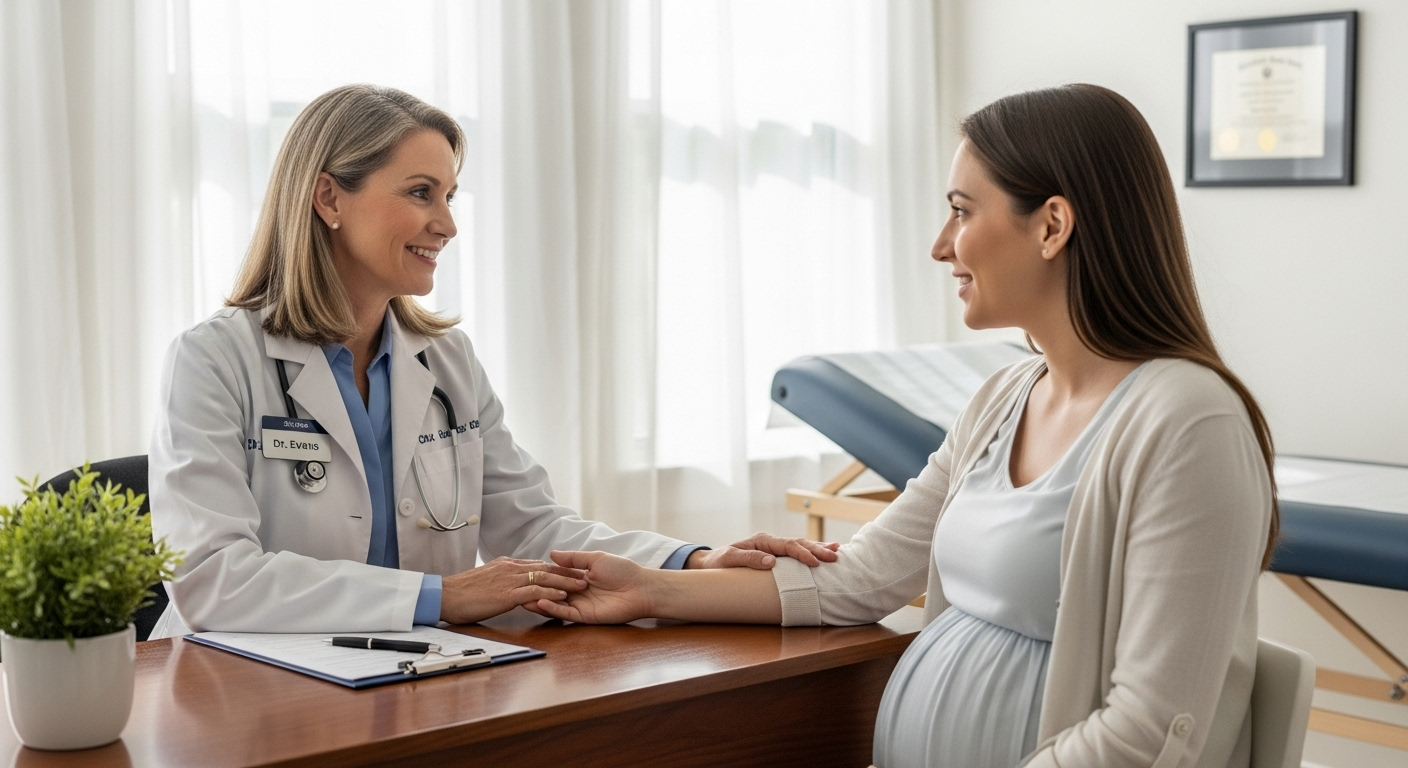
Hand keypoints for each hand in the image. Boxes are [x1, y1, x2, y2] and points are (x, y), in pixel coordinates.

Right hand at [439, 557, 588, 624]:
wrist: (444, 596)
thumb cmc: (461, 592)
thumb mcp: (484, 580)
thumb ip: (500, 579)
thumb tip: (511, 584)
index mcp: (505, 564)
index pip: (536, 563)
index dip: (556, 568)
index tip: (572, 571)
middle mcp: (510, 568)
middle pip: (545, 567)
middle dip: (567, 571)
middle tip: (585, 574)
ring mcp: (509, 579)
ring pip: (544, 576)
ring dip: (565, 580)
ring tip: (582, 584)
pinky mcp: (507, 594)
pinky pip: (534, 590)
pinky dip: (550, 591)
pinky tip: (563, 595)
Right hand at [529, 551, 654, 624]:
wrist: (640, 588)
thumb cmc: (622, 571)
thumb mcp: (595, 559)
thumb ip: (574, 558)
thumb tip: (552, 553)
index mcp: (579, 578)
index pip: (556, 578)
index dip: (542, 576)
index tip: (526, 572)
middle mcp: (577, 593)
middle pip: (552, 593)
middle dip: (536, 590)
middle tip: (518, 587)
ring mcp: (580, 605)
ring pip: (555, 604)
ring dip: (539, 601)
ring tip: (523, 596)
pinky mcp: (584, 617)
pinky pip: (565, 613)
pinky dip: (552, 608)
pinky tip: (540, 602)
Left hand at [685, 532, 839, 568]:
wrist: (710, 564)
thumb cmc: (718, 564)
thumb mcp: (729, 560)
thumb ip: (749, 559)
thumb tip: (771, 562)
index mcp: (762, 540)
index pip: (788, 545)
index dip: (803, 553)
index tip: (816, 563)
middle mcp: (770, 542)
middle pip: (798, 543)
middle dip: (817, 549)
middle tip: (834, 556)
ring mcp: (773, 548)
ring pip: (800, 546)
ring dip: (817, 549)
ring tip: (836, 551)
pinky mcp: (775, 556)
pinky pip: (795, 554)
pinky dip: (809, 553)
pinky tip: (823, 552)